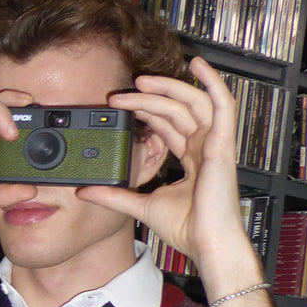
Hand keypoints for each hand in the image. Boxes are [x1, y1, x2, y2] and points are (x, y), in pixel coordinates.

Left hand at [77, 56, 266, 297]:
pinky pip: (222, 105)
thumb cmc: (186, 228)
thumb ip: (113, 195)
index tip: (121, 105)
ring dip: (167, 89)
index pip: (169, 126)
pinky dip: (213, 81)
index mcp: (191, 160)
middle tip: (122, 93)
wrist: (206, 242)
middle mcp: (204, 148)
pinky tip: (199, 64)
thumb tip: (84, 190)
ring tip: (142, 80)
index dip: (146, 112)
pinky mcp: (222, 144)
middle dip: (148, 99)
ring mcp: (214, 144)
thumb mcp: (139, 205)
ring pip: (191, 103)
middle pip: (176, 111)